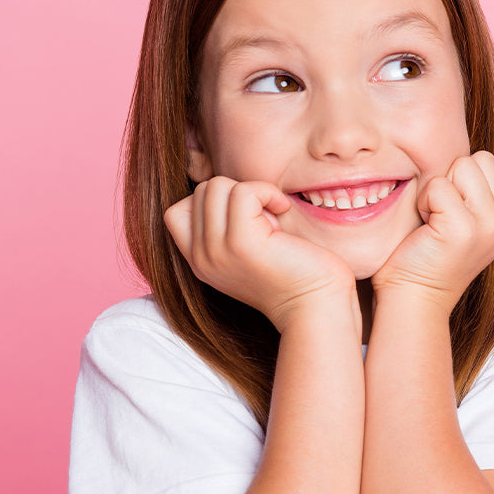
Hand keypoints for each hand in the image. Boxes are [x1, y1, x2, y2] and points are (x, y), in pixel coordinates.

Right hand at [164, 177, 355, 331]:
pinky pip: (244, 191)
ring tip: (274, 220)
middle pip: (202, 191)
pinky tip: (283, 209)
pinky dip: (267, 191)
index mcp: (200, 262)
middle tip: (266, 221)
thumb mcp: (248, 252)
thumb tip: (230, 188)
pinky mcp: (241, 242)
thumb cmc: (296, 274)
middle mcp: (202, 258)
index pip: (177, 212)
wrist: (315, 307)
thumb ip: (227, 228)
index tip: (249, 218)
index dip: (215, 201)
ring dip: (253, 192)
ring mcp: (217, 250)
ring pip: (217, 186)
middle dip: (238, 194)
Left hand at [370, 152, 493, 311]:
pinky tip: (426, 227)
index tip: (454, 208)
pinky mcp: (463, 228)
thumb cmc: (431, 256)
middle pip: (481, 159)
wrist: (416, 298)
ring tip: (435, 218)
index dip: (467, 177)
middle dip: (455, 178)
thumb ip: (480, 192)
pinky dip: (425, 201)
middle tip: (442, 213)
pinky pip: (439, 186)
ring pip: (463, 166)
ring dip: (440, 187)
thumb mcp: (469, 222)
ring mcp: (488, 224)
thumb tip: (470, 157)